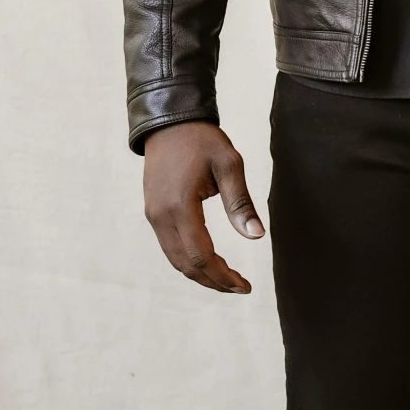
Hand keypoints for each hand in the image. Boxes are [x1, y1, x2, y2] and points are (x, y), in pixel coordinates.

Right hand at [143, 121, 263, 293]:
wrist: (168, 121)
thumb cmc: (202, 140)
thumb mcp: (229, 164)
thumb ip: (241, 202)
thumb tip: (257, 237)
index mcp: (180, 206)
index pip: (201, 256)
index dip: (223, 276)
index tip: (244, 285)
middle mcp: (161, 216)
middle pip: (186, 265)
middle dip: (213, 281)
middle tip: (239, 287)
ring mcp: (153, 216)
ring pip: (175, 260)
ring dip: (200, 274)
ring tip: (226, 279)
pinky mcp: (152, 212)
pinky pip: (169, 247)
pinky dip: (188, 261)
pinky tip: (207, 262)